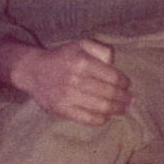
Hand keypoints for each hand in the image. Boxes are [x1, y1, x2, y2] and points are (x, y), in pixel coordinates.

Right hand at [8, 39, 131, 125]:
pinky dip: (100, 119)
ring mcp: (68, 96)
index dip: (124, 83)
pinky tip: (106, 116)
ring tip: (123, 109)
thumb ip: (100, 49)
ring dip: (116, 110)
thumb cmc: (62, 57)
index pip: (112, 77)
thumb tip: (113, 64)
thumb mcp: (80, 44)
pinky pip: (87, 118)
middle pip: (109, 93)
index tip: (128, 85)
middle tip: (130, 100)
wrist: (33, 70)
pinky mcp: (62, 109)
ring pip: (101, 107)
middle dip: (123, 98)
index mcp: (82, 62)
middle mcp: (76, 79)